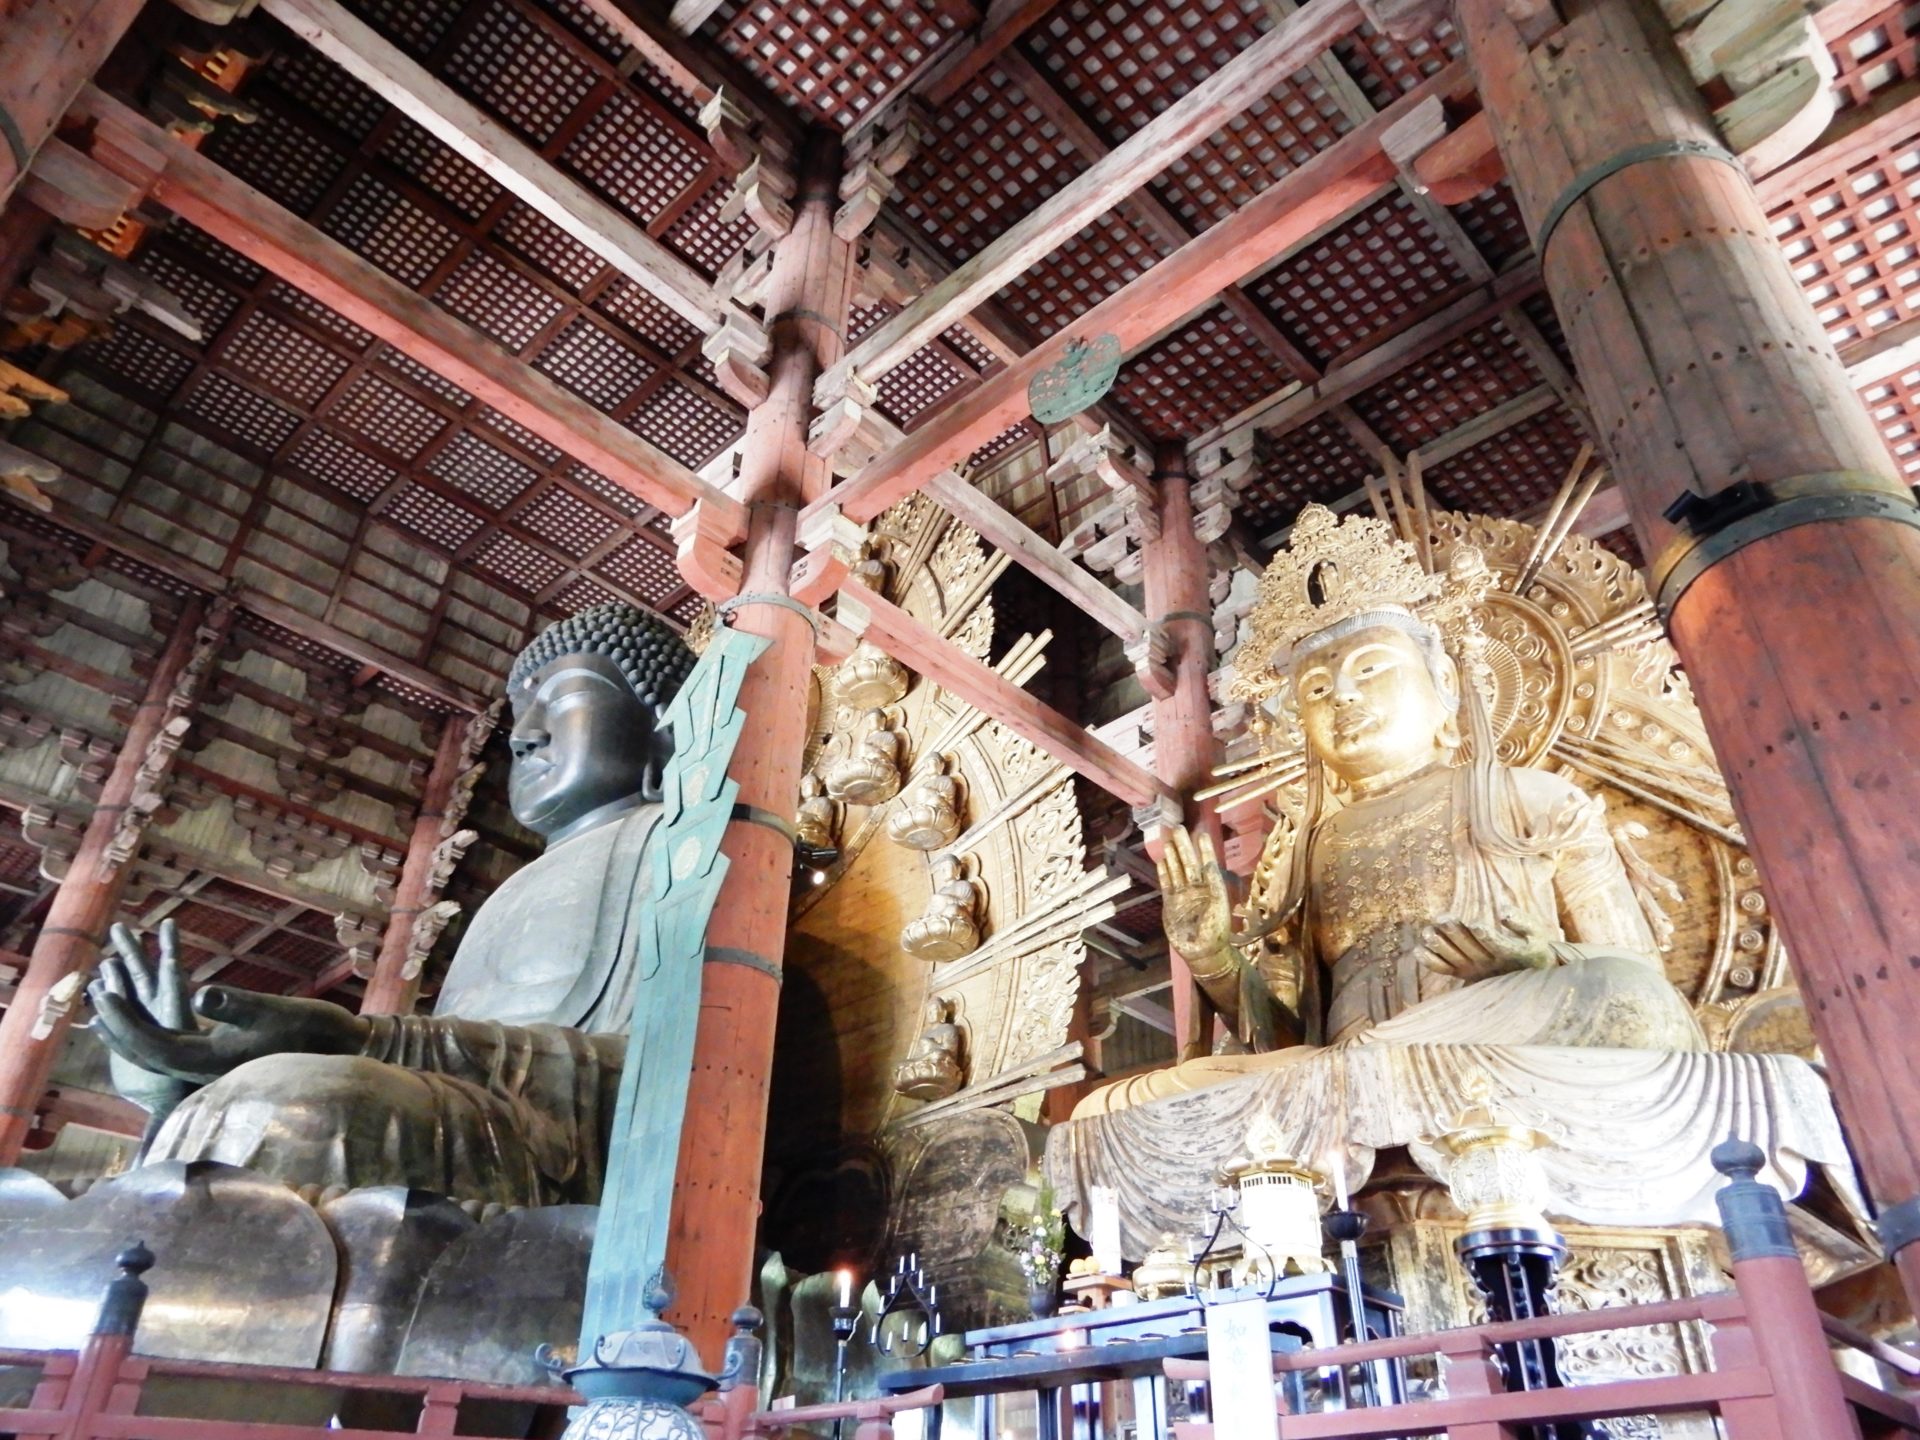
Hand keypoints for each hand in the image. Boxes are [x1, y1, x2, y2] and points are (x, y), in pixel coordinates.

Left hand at [90, 923, 367, 1085]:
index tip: (102, 993)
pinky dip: (152, 1027)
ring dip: (130, 1025)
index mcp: (206, 1060)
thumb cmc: (307, 1028)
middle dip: (116, 1023)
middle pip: (143, 1051)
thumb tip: (200, 993)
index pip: (149, 1045)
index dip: (122, 1021)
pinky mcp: (216, 1056)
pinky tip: (148, 1011)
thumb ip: (235, 1004)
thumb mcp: (273, 1009)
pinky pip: (171, 1044)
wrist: (337, 1049)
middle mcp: (200, 1067)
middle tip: (94, 991)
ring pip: (155, 1049)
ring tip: (110, 999)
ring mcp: (208, 1064)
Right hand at [1155, 826, 1232, 965]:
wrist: (1202, 951)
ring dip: (1172, 855)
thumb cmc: (1215, 930)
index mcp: (1212, 887)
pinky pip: (1167, 884)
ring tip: (1168, 839)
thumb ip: (1214, 884)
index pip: (1207, 863)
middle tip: (1178, 828)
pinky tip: (1162, 861)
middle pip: (1188, 863)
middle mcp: (1197, 888)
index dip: (1204, 849)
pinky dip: (1164, 873)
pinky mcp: (1171, 904)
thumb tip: (1209, 863)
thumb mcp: (1219, 905)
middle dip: (1184, 846)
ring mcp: (1183, 895)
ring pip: (1177, 870)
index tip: (1201, 833)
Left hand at [1417, 911, 1557, 981]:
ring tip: (1428, 932)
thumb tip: (1504, 912)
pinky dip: (1431, 962)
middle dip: (1457, 934)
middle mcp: (1492, 966)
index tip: (1475, 924)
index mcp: (1513, 955)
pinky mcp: (1464, 974)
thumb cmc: (1533, 946)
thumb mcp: (1536, 932)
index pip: (1499, 947)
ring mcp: (1476, 972)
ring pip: (1456, 961)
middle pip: (1472, 951)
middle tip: (1444, 918)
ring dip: (1441, 947)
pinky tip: (1418, 950)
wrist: (1530, 974)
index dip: (1487, 937)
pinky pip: (1445, 970)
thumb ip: (1521, 921)